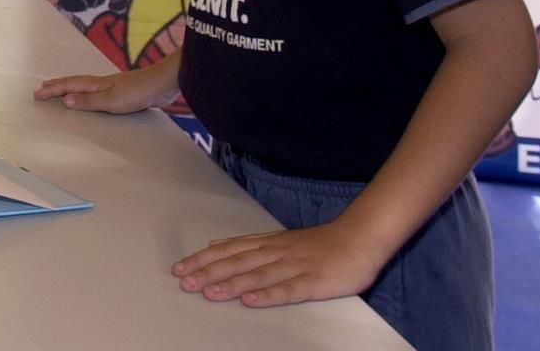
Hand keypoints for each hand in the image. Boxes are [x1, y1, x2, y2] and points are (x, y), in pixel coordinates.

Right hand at [34, 66, 176, 112]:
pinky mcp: (123, 92)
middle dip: (58, 86)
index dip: (53, 90)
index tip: (37, 93)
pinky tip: (92, 99)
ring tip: (63, 93)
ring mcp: (113, 87)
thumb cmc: (138, 92)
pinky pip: (97, 93)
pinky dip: (87, 95)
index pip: (69, 86)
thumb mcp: (111, 101)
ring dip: (71, 89)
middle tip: (43, 88)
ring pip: (85, 87)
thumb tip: (66, 100)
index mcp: (97, 84)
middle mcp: (102, 83)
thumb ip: (89, 101)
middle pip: (74, 83)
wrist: (164, 83)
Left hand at [172, 219, 386, 307]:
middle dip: (209, 272)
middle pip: (237, 262)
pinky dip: (268, 296)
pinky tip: (252, 301)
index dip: (203, 260)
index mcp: (268, 243)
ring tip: (208, 292)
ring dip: (231, 284)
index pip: (229, 250)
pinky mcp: (313, 281)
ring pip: (257, 276)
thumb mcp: (280, 240)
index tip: (180, 268)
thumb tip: (218, 246)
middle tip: (184, 282)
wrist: (360, 238)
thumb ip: (251, 245)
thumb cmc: (320, 244)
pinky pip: (288, 290)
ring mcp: (294, 266)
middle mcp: (276, 252)